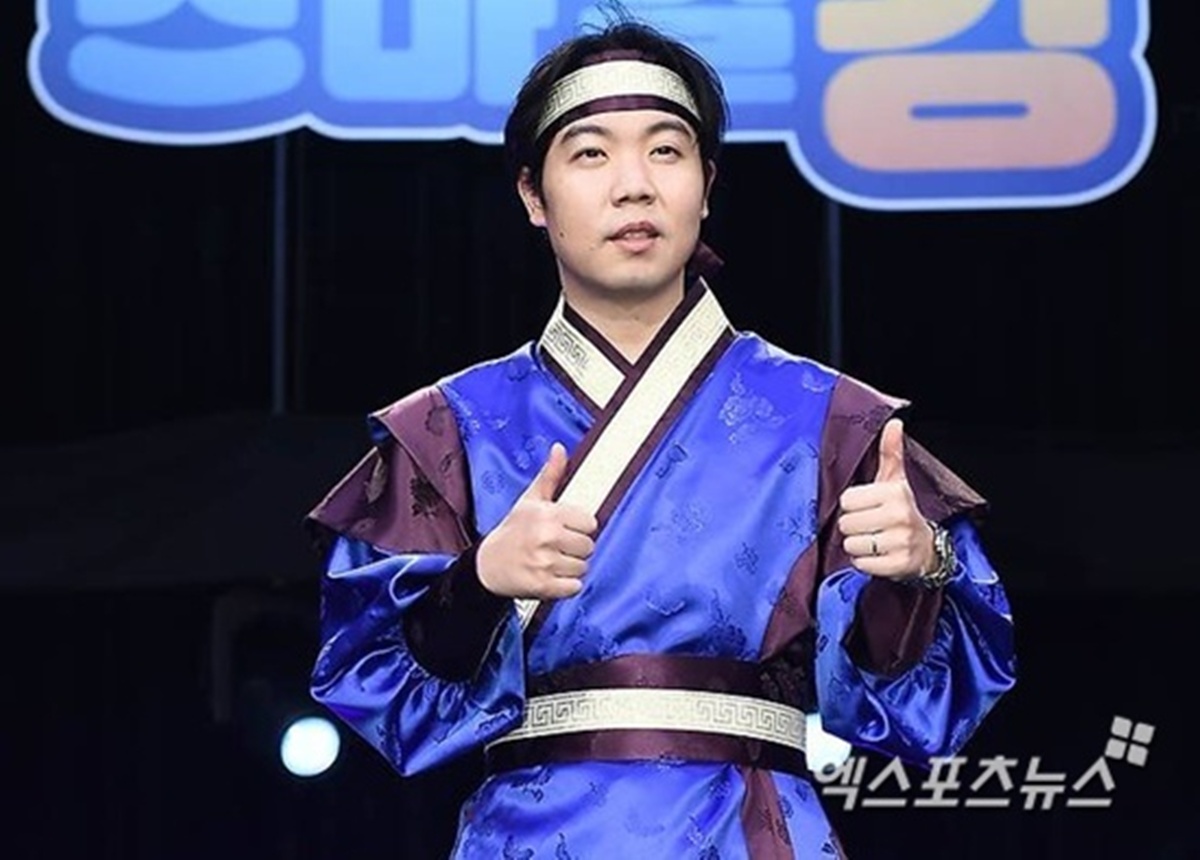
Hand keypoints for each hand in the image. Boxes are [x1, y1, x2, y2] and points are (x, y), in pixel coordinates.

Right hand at [476, 442, 597, 599]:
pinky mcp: (543, 586)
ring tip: (553, 561)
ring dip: (571, 567)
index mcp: (547, 514)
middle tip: (558, 546)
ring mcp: (545, 563)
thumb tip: (560, 449)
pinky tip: (552, 576)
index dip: (580, 527)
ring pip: (583, 568)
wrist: (487, 565)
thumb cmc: (512, 531)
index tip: (567, 528)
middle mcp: (547, 537)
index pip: (590, 523)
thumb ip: (550, 474)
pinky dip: (566, 585)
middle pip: (588, 546)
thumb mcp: (530, 500)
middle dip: (576, 548)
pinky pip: (574, 587)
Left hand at [836, 418, 935, 578]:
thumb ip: (890, 452)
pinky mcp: (898, 565)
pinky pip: (861, 565)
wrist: (926, 548)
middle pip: (846, 524)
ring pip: (851, 545)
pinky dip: (864, 564)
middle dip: (853, 527)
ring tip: (873, 541)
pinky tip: (877, 556)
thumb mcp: (895, 480)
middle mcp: (900, 516)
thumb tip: (894, 422)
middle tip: (869, 526)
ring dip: (857, 546)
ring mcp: (901, 542)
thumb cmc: (901, 510)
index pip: (846, 501)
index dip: (852, 506)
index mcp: (894, 493)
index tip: (866, 507)